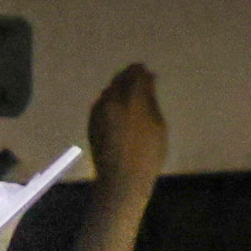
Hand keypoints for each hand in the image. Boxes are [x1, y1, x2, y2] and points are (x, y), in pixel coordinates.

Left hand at [87, 63, 168, 189]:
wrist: (121, 178)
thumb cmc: (148, 154)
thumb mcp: (158, 126)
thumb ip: (151, 100)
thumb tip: (148, 82)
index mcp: (132, 99)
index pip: (136, 75)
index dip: (142, 72)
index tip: (148, 72)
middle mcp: (112, 100)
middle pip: (120, 79)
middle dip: (130, 76)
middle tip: (139, 77)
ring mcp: (99, 110)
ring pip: (109, 90)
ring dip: (119, 87)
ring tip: (130, 93)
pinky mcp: (91, 121)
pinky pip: (101, 102)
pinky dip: (109, 100)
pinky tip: (118, 106)